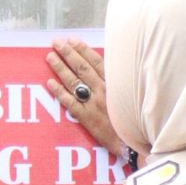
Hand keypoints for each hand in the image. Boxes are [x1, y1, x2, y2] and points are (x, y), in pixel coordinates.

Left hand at [45, 39, 125, 159]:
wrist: (135, 144)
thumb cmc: (134, 121)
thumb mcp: (131, 97)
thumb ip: (119, 83)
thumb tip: (105, 70)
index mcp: (115, 84)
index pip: (97, 62)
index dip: (83, 50)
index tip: (72, 40)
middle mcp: (104, 91)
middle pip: (83, 68)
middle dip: (68, 54)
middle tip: (56, 43)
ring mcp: (94, 104)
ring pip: (74, 82)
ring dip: (61, 68)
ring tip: (50, 57)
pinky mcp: (87, 118)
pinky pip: (70, 103)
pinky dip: (59, 92)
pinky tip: (49, 83)